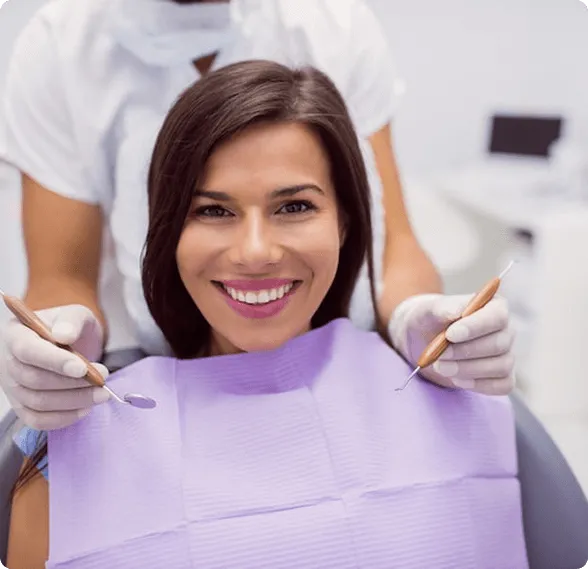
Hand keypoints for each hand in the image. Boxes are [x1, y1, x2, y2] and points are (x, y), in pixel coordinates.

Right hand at [1, 304, 109, 429]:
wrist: (70, 344)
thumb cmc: (69, 327)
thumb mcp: (76, 313)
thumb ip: (71, 320)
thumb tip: (64, 335)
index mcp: (15, 334)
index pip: (28, 350)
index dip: (54, 361)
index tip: (82, 368)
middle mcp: (8, 362)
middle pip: (33, 380)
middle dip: (72, 383)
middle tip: (103, 379)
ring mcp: (13, 387)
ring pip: (38, 402)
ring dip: (73, 401)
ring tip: (101, 394)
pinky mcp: (22, 406)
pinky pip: (38, 420)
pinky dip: (64, 418)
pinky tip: (86, 408)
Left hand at [388, 293, 514, 394]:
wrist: (422, 342)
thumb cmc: (428, 321)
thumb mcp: (427, 310)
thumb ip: (442, 308)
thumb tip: (457, 312)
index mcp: (493, 306)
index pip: (497, 316)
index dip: (476, 327)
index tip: (450, 335)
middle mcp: (505, 330)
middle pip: (499, 344)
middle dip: (465, 352)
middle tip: (439, 356)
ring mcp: (506, 355)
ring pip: (500, 367)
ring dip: (467, 370)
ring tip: (441, 367)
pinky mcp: (503, 377)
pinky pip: (502, 385)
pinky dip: (477, 384)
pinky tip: (456, 378)